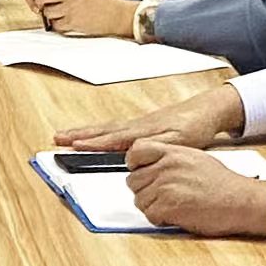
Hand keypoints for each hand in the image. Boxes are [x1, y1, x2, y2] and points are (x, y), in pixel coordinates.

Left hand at [29, 0, 136, 36]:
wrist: (119, 15)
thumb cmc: (103, 1)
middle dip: (40, 1)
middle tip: (47, 4)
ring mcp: (71, 8)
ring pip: (46, 11)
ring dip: (50, 14)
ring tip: (60, 14)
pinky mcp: (73, 23)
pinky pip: (55, 24)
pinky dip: (58, 25)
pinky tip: (66, 21)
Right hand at [53, 84, 243, 151]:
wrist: (207, 110)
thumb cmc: (195, 128)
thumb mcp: (179, 142)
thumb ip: (154, 148)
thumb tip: (131, 154)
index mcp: (142, 132)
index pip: (111, 139)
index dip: (91, 143)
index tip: (72, 146)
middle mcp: (136, 126)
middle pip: (102, 130)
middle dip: (79, 135)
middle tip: (57, 139)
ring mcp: (138, 124)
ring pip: (106, 128)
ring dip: (85, 132)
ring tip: (67, 136)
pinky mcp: (142, 125)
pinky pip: (114, 128)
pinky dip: (99, 131)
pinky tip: (95, 134)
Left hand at [122, 138, 265, 237]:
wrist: (240, 201)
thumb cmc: (223, 183)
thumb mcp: (195, 158)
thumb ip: (170, 159)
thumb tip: (150, 168)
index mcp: (172, 152)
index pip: (136, 151)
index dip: (135, 164)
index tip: (140, 172)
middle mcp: (166, 166)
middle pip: (134, 181)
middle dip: (145, 191)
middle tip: (164, 197)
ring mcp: (165, 186)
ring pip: (140, 200)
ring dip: (153, 207)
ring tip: (174, 206)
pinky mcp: (167, 206)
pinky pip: (150, 215)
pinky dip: (160, 219)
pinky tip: (177, 215)